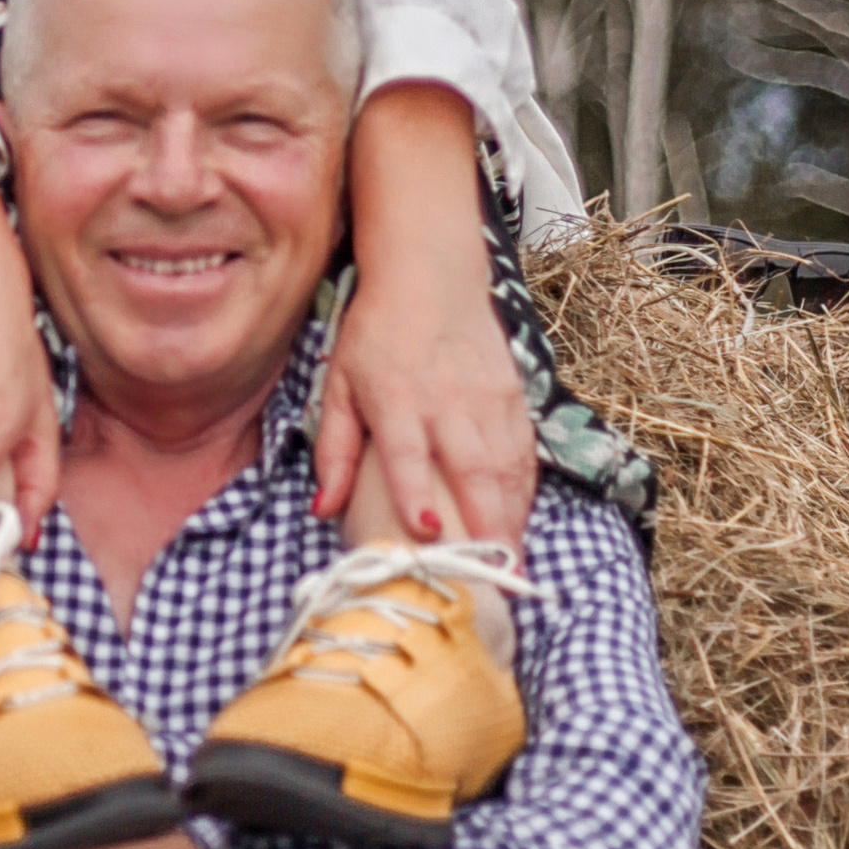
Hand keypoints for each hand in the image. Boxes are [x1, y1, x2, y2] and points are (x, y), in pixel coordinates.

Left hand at [316, 278, 534, 546]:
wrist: (429, 274)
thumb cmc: (375, 333)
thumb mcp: (339, 384)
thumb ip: (334, 450)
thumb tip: (322, 511)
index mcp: (396, 398)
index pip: (407, 454)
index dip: (416, 494)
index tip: (427, 532)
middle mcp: (446, 400)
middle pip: (472, 469)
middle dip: (485, 525)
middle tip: (493, 575)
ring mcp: (486, 396)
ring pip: (506, 465)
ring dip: (512, 517)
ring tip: (512, 563)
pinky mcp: (512, 393)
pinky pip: (524, 450)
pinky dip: (526, 489)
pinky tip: (521, 520)